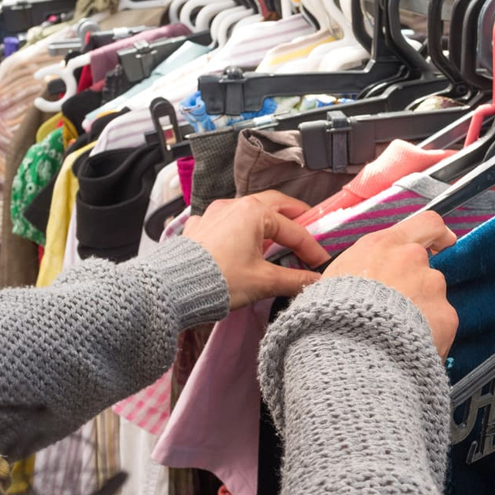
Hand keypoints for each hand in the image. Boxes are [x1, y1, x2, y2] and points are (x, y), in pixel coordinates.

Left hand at [183, 192, 329, 309]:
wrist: (173, 288)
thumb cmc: (220, 280)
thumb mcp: (264, 282)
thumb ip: (295, 280)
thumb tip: (315, 283)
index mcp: (255, 212)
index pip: (294, 229)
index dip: (311, 247)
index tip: (321, 263)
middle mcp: (234, 205)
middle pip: (274, 206)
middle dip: (294, 218)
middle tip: (308, 229)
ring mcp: (214, 214)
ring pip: (249, 211)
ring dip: (267, 222)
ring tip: (278, 237)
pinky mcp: (199, 227)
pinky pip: (226, 222)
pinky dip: (241, 229)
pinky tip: (242, 243)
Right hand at [323, 212, 458, 358]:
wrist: (350, 351)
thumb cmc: (333, 316)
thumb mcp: (334, 279)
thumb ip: (360, 269)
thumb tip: (361, 277)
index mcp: (383, 245)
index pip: (426, 223)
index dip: (438, 234)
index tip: (443, 242)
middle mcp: (411, 259)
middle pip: (426, 266)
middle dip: (416, 285)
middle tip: (400, 308)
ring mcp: (431, 286)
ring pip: (434, 296)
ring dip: (422, 311)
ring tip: (398, 334)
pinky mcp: (445, 315)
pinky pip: (442, 323)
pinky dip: (431, 334)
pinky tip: (410, 346)